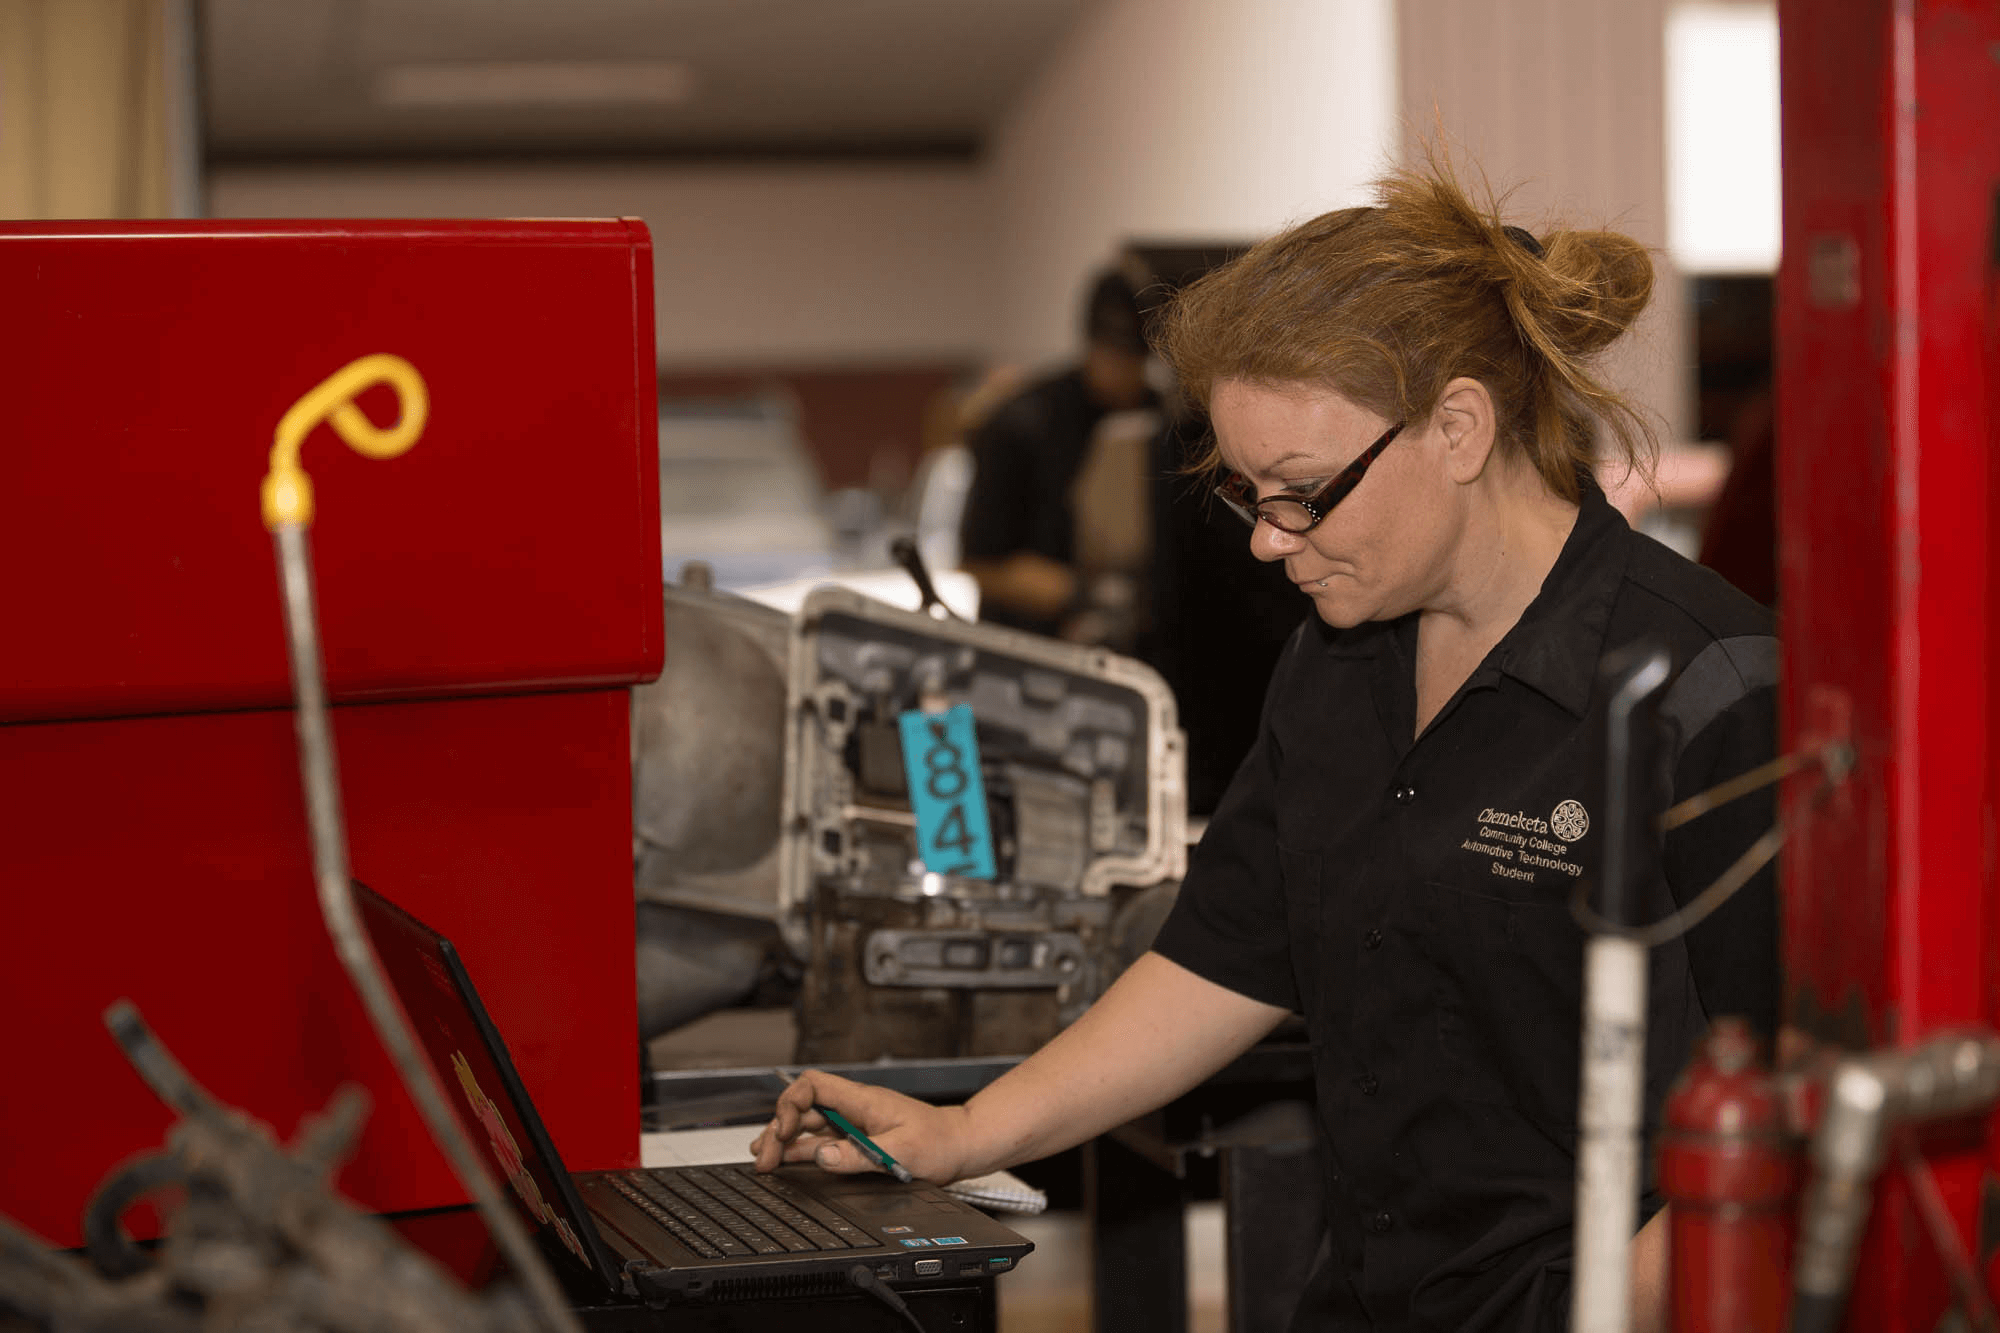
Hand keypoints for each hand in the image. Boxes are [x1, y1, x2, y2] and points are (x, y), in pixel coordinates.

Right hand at [749, 1069, 972, 1183]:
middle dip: (778, 1129)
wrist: (960, 1146)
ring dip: (783, 1140)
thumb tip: (822, 1156)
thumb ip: (860, 1156)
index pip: (813, 1086)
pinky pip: (820, 1140)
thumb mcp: (901, 1153)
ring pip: (807, 1124)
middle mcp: (853, 1108)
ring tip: (762, 1160)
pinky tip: (785, 1161)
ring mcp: (853, 1123)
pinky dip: (800, 1150)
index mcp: (862, 1101)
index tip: (782, 1131)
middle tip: (764, 1157)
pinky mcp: (856, 1139)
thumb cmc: (939, 1143)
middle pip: (803, 1107)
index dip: (790, 1103)